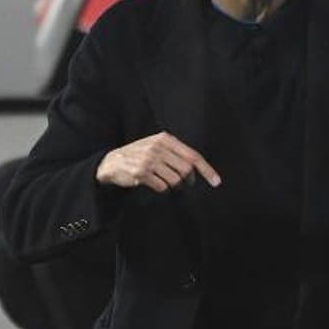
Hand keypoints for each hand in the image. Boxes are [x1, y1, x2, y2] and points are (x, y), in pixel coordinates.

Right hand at [95, 131, 220, 192]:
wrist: (111, 162)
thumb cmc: (138, 155)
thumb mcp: (156, 146)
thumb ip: (175, 152)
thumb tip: (196, 168)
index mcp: (165, 139)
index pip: (193, 155)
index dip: (207, 170)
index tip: (216, 181)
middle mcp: (158, 147)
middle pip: (186, 170)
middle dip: (188, 181)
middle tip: (184, 185)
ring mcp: (149, 160)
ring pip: (175, 180)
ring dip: (174, 186)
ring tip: (166, 183)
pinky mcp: (141, 173)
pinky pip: (162, 187)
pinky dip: (162, 189)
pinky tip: (153, 184)